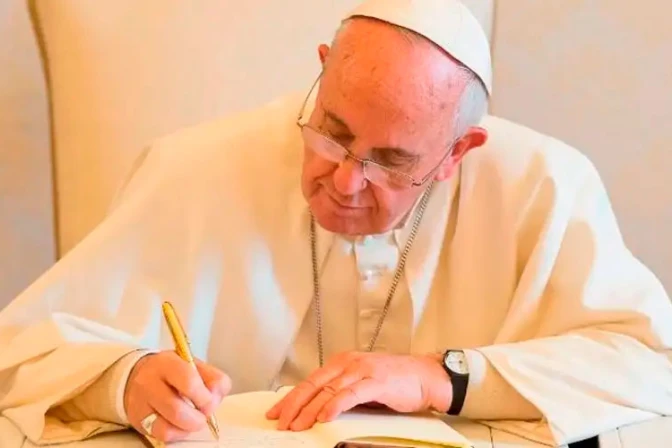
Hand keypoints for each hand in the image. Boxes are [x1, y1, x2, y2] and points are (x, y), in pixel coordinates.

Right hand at [124, 351, 230, 441]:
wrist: (137, 375)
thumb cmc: (171, 371)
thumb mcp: (193, 364)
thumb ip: (212, 377)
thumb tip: (216, 398)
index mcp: (167, 363)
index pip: (189, 380)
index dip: (205, 397)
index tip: (210, 401)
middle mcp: (149, 383)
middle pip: (177, 409)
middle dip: (198, 417)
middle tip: (204, 414)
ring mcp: (141, 404)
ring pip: (168, 427)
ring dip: (189, 427)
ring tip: (194, 420)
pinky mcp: (139, 421)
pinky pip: (162, 435)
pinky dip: (178, 434)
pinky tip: (182, 425)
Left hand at [265, 351, 451, 430]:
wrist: (425, 376)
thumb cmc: (395, 381)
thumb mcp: (361, 384)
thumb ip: (341, 393)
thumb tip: (316, 411)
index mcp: (342, 363)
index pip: (309, 381)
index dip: (290, 398)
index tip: (275, 412)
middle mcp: (348, 363)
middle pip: (313, 384)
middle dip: (293, 405)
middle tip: (280, 422)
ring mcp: (362, 370)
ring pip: (328, 390)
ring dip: (309, 410)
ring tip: (297, 425)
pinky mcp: (376, 381)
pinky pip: (350, 394)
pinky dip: (335, 405)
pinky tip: (324, 417)